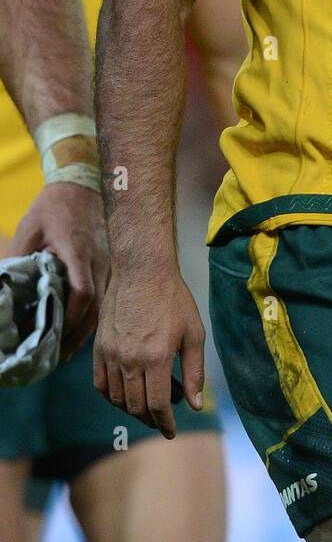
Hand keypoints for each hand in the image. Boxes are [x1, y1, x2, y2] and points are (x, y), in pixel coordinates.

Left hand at [9, 183, 108, 357]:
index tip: (55, 336)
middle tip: (56, 356)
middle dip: (77, 335)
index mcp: (79, 252)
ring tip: (65, 350)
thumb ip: (18, 260)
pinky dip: (93, 317)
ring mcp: (109, 264)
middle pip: (97, 308)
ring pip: (104, 306)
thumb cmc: (53, 208)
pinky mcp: (110, 265)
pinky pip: (106, 297)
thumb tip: (3, 291)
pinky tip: (78, 329)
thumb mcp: (29, 230)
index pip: (83, 293)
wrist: (81, 185)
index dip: (71, 318)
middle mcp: (100, 261)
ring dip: (86, 330)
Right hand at [93, 263, 205, 437]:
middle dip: (150, 420)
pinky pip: (100, 383)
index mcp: (156, 358)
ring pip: (116, 398)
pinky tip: (123, 396)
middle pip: (136, 406)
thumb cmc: (173, 299)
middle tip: (160, 422)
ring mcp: (111, 354)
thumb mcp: (194, 333)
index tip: (171, 431)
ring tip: (145, 410)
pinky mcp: (99, 348)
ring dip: (131, 410)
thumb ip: (194, 372)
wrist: (142, 271)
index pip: (157, 405)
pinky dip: (111, 396)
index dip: (165, 423)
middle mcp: (130, 360)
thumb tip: (195, 405)